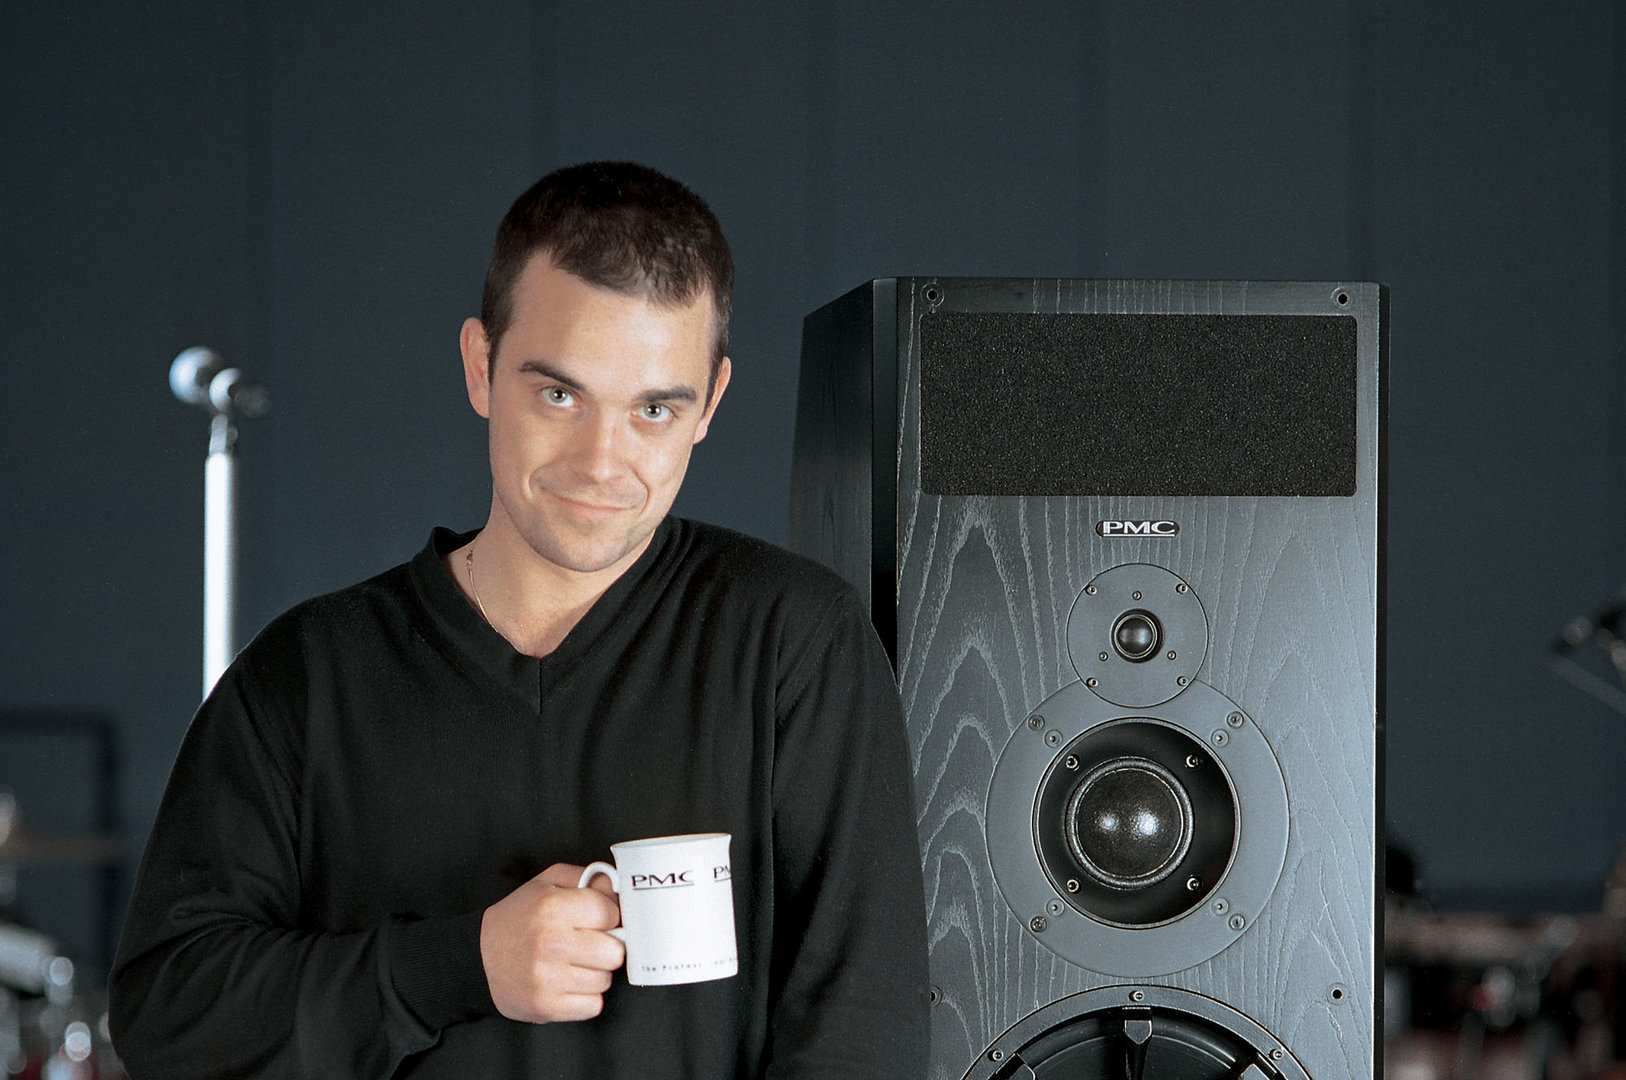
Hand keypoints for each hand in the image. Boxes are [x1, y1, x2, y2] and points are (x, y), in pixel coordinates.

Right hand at [480, 863, 624, 1022]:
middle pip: (615, 952)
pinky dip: (585, 998)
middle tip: (588, 945)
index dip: (607, 916)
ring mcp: (547, 978)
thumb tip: (620, 888)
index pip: (612, 913)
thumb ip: (586, 878)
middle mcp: (550, 942)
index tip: (595, 920)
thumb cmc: (518, 919)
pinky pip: (593, 1006)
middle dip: (606, 947)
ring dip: (594, 973)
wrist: (478, 958)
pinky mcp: (545, 1006)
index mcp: (552, 907)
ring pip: (605, 980)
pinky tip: (568, 984)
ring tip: (572, 964)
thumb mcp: (547, 883)